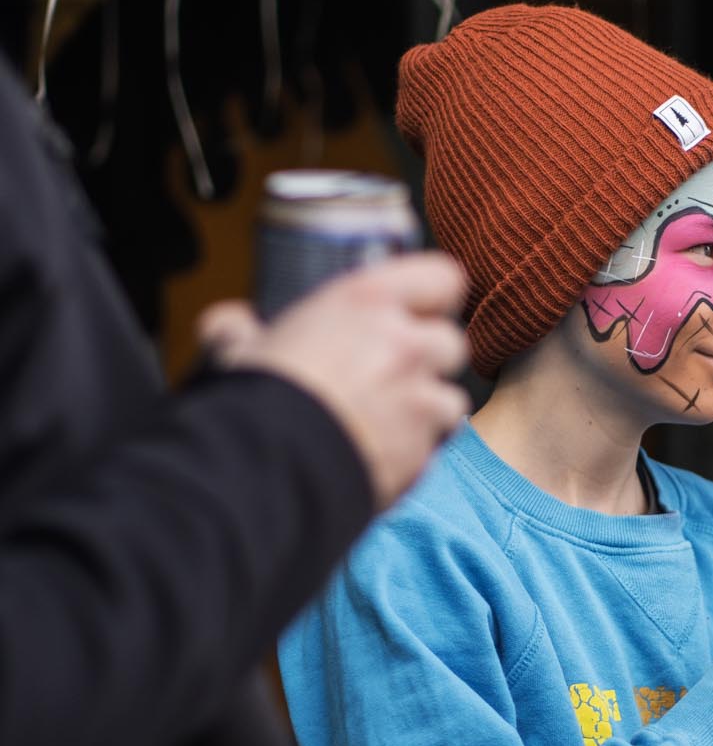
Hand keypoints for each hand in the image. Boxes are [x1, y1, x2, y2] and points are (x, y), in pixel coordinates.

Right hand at [197, 253, 469, 510]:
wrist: (271, 467)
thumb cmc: (255, 398)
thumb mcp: (235, 350)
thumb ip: (237, 330)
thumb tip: (227, 325)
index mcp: (366, 301)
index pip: (442, 277)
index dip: (434, 297)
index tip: (418, 312)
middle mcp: (404, 344)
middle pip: (452, 343)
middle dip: (430, 360)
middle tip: (393, 376)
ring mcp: (420, 400)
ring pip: (450, 399)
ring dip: (428, 410)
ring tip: (387, 423)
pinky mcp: (423, 451)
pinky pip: (436, 448)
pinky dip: (417, 453)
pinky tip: (383, 456)